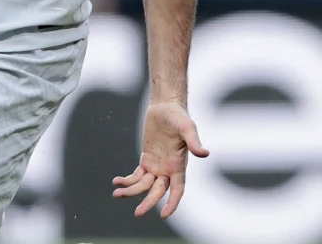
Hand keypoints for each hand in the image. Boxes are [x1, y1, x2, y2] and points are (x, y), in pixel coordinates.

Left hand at [112, 100, 208, 218]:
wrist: (165, 107)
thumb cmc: (179, 116)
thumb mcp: (188, 127)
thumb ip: (194, 142)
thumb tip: (205, 154)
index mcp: (178, 165)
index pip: (177, 190)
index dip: (172, 203)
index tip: (164, 215)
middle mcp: (168, 169)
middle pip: (158, 191)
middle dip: (148, 203)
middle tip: (137, 213)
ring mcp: (156, 166)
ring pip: (144, 185)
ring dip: (131, 191)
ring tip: (116, 194)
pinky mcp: (146, 160)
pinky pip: (136, 175)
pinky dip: (127, 180)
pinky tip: (116, 182)